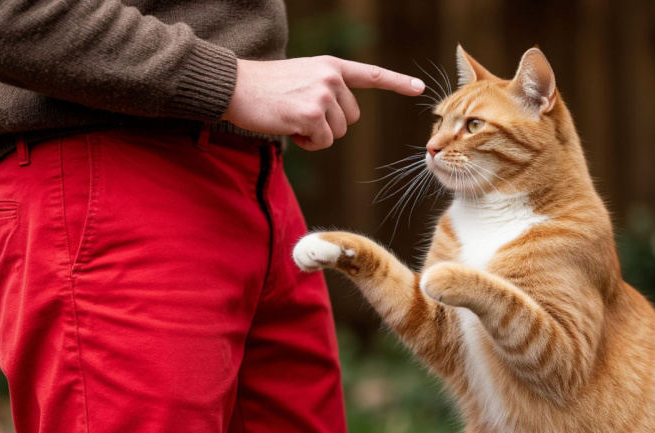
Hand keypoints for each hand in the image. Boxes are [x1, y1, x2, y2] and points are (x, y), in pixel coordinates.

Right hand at [221, 56, 424, 149]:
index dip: (397, 83)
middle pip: (351, 119)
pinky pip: (321, 142)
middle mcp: (332, 78)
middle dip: (329, 125)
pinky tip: (288, 126)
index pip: (370, 75)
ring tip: (291, 118)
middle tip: (300, 115)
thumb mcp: (301, 78)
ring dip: (316, 135)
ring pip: (337, 133)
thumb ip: (325, 89)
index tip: (419, 89)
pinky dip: (306, 143)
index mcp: (331, 67)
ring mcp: (323, 95)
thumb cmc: (264, 87)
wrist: (235, 86)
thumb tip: (340, 117)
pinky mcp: (311, 114)